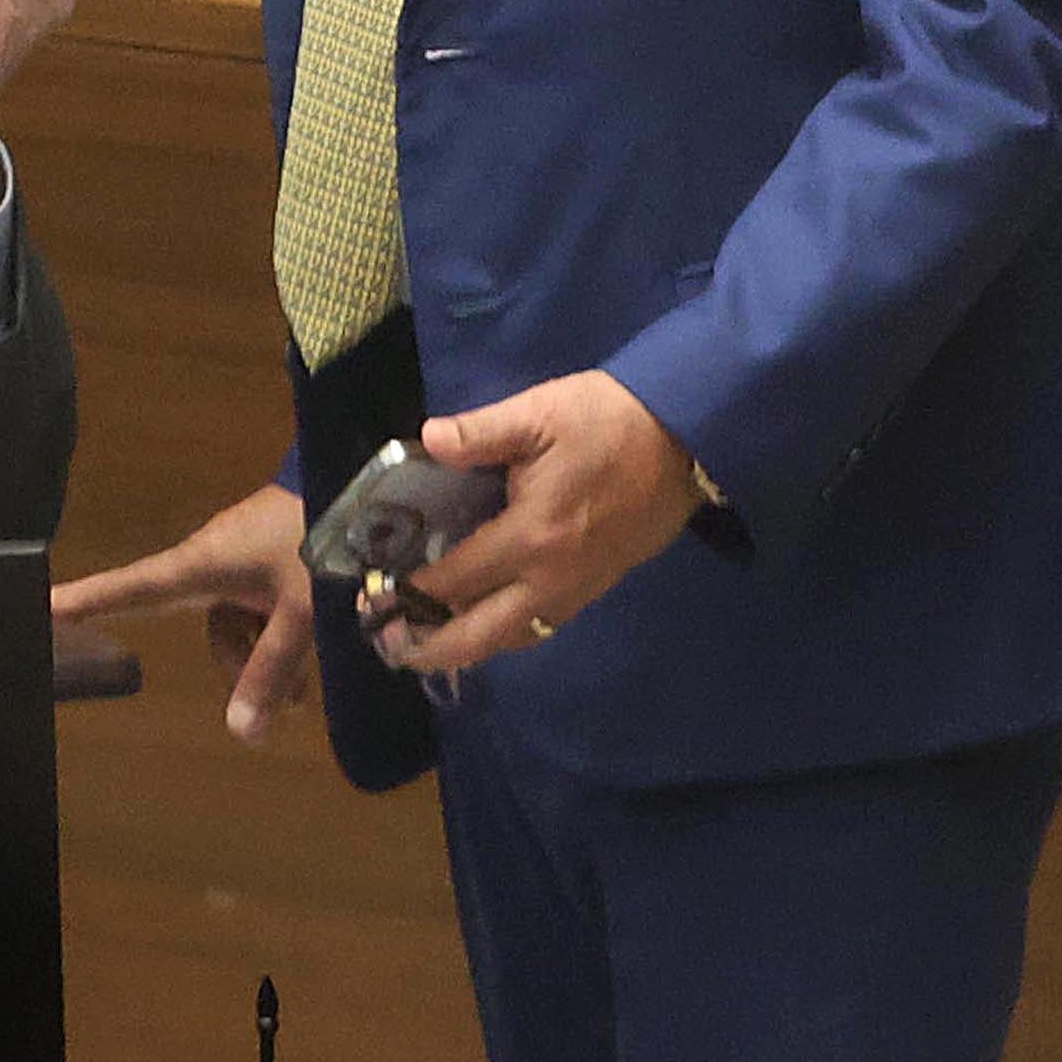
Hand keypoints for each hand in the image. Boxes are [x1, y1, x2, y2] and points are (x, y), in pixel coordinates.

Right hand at [51, 485, 318, 745]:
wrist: (362, 485)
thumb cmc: (320, 540)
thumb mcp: (300, 612)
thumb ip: (271, 670)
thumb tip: (242, 735)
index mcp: (200, 565)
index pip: (129, 588)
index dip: (84, 601)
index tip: (36, 608)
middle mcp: (210, 561)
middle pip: (205, 628)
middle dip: (241, 668)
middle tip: (291, 703)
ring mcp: (239, 558)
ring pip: (237, 624)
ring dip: (268, 654)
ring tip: (310, 683)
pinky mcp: (266, 557)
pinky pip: (257, 607)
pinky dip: (279, 632)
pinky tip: (313, 648)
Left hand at [364, 370, 702, 676]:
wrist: (689, 438)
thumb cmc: (609, 421)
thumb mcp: (539, 413)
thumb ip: (479, 432)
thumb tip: (427, 438)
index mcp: (530, 536)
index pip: (455, 581)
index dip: (410, 595)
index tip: (373, 598)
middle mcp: (551, 578)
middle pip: (481, 635)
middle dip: (431, 648)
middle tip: (388, 645)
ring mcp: (578, 589)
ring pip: (514, 640)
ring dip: (466, 649)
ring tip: (425, 646)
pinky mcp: (597, 586)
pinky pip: (541, 627)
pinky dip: (503, 636)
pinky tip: (481, 624)